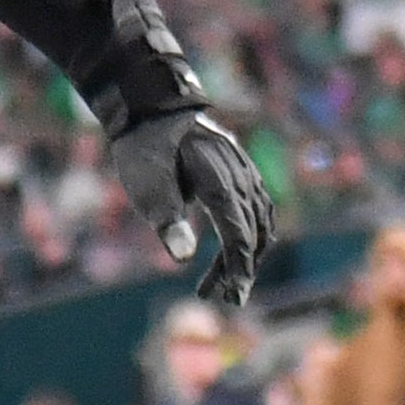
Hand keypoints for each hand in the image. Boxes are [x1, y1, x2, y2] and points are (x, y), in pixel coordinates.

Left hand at [81, 0, 273, 304]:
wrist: (149, 105)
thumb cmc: (144, 148)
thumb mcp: (147, 187)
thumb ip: (167, 221)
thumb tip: (182, 257)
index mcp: (218, 180)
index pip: (239, 234)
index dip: (238, 268)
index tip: (233, 296)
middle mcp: (240, 175)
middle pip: (253, 233)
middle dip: (242, 268)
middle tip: (224, 298)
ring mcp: (244, 171)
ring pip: (260, 222)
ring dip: (247, 254)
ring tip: (225, 282)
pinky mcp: (241, 170)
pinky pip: (259, 208)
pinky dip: (253, 234)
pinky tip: (238, 250)